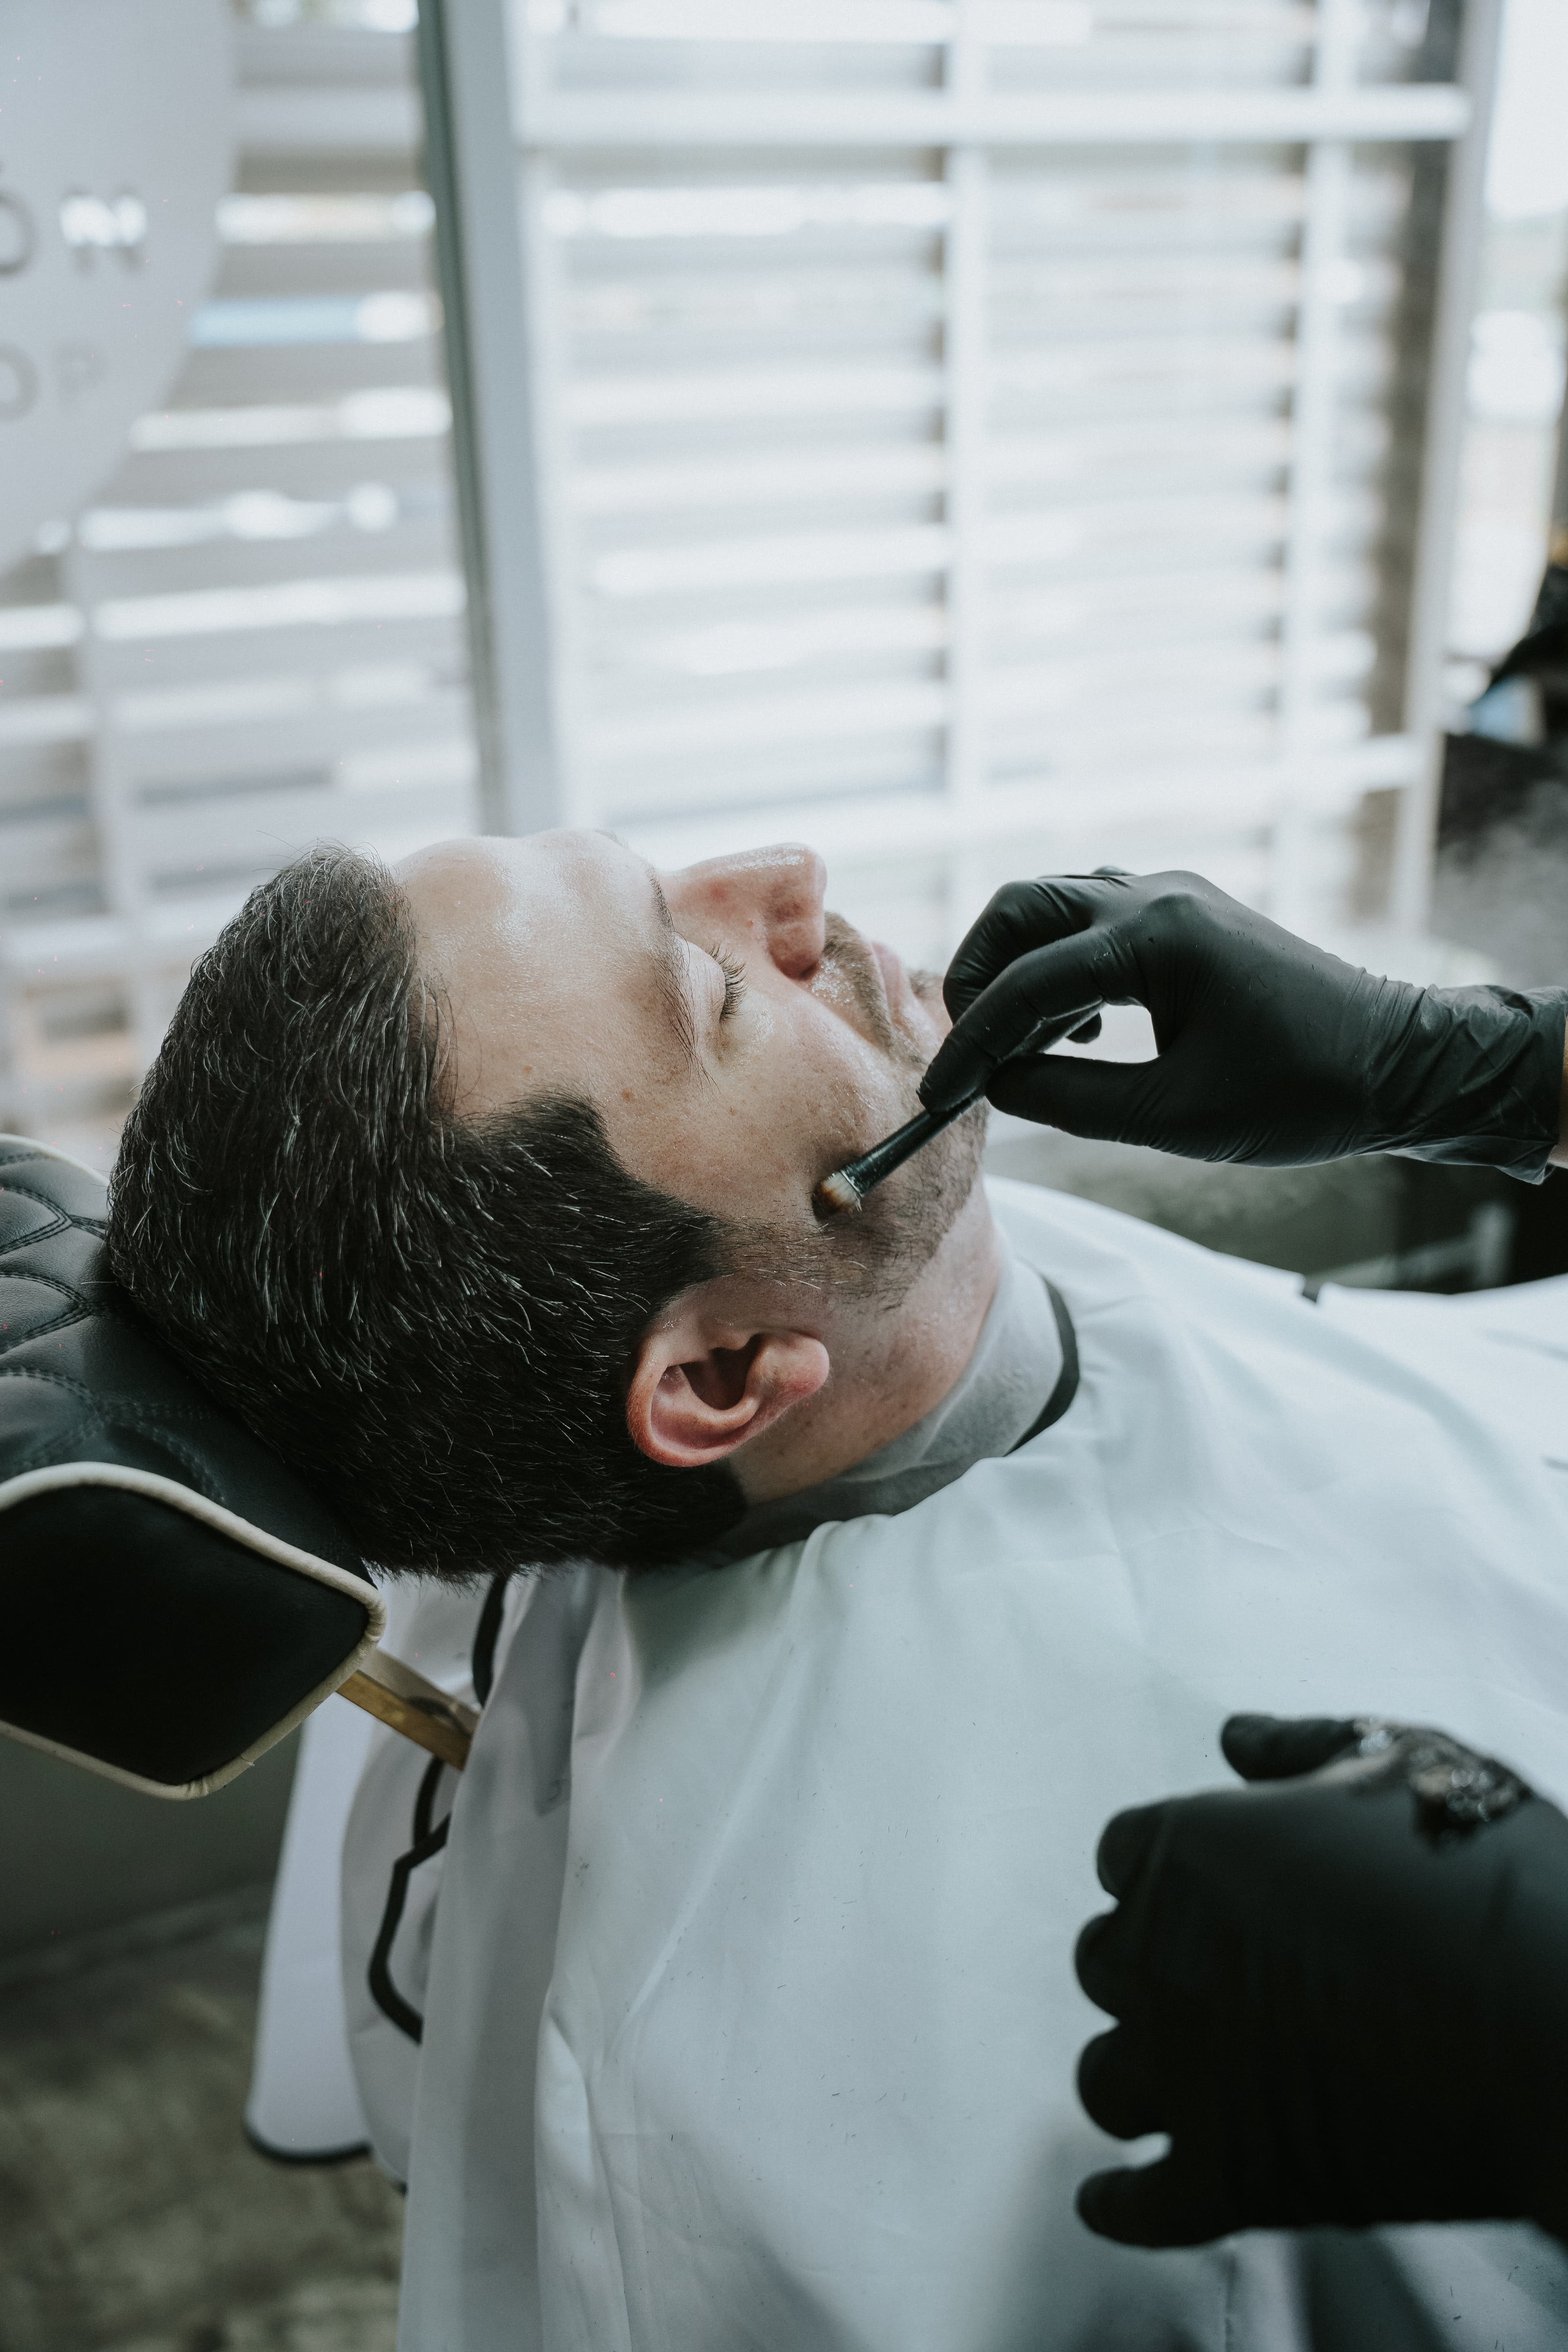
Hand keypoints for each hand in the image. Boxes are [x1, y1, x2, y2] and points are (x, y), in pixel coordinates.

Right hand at [919, 869, 1566, 1177]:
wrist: (1401, 1067)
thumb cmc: (1302, 1095)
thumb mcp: (1173, 1117)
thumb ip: (1069, 1098)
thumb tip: (994, 1084)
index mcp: (1157, 937)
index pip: (1027, 985)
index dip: (969, 1045)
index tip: (936, 1097)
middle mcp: (1159, 895)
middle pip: (1022, 908)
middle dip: (979, 976)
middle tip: (972, 1051)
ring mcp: (1176, 896)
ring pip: (1055, 905)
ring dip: (1021, 968)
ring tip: (1026, 1047)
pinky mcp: (1189, 914)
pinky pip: (1095, 918)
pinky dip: (1063, 965)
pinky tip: (1082, 1029)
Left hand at [1073, 1713, 1567, 2246]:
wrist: (1562, 2023)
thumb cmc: (1493, 1879)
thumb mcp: (1403, 1763)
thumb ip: (1304, 1746)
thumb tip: (1236, 1738)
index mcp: (1188, 1849)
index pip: (1124, 1857)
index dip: (1169, 1872)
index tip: (1211, 1895)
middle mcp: (1163, 1957)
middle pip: (1106, 1963)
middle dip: (1149, 1966)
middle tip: (1215, 1978)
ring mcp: (1192, 2076)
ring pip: (1109, 2081)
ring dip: (1139, 2076)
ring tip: (1185, 2076)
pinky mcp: (1236, 2178)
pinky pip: (1139, 2205)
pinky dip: (1120, 2204)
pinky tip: (1113, 2197)